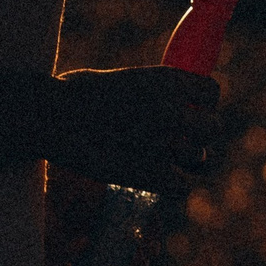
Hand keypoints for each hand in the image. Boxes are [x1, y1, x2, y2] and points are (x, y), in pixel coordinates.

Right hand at [38, 66, 220, 193]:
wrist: (51, 116)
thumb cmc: (72, 94)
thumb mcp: (120, 80)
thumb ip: (148, 93)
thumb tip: (158, 104)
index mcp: (167, 80)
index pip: (211, 92)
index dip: (204, 105)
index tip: (191, 111)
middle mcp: (173, 110)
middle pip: (214, 128)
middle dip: (201, 135)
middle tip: (183, 141)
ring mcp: (164, 143)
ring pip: (200, 158)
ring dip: (187, 162)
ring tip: (167, 162)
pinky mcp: (151, 174)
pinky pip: (180, 186)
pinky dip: (171, 185)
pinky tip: (154, 179)